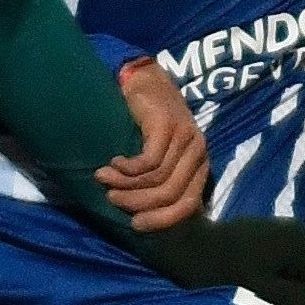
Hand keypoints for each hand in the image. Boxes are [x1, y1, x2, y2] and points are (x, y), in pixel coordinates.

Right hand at [95, 57, 207, 229]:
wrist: (142, 79)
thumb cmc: (147, 122)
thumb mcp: (158, 154)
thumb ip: (159, 181)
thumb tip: (144, 215)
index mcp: (199, 165)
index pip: (188, 204)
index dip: (162, 220)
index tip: (135, 224)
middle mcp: (198, 152)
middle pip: (171, 194)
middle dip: (138, 203)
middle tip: (112, 199)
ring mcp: (185, 137)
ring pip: (157, 179)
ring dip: (126, 185)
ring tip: (105, 179)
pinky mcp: (168, 126)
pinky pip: (148, 162)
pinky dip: (128, 169)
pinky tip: (114, 162)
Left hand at [139, 216, 304, 304]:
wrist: (180, 250)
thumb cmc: (222, 278)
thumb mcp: (269, 296)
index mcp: (302, 244)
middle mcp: (298, 232)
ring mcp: (281, 232)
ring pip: (302, 275)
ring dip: (290, 295)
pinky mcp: (264, 238)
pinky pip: (285, 268)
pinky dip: (278, 285)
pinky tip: (255, 293)